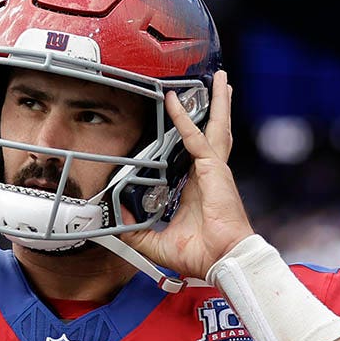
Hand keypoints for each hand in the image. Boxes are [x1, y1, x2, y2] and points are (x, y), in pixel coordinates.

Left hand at [121, 70, 254, 279]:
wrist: (222, 261)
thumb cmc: (201, 254)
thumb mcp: (158, 243)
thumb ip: (136, 231)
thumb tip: (117, 221)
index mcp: (199, 188)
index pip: (194, 153)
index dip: (190, 134)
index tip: (182, 119)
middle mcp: (209, 175)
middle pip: (214, 132)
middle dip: (216, 108)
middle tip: (217, 86)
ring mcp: (214, 170)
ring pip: (215, 127)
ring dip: (216, 102)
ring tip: (219, 80)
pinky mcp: (213, 170)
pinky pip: (195, 137)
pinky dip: (184, 119)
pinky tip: (175, 102)